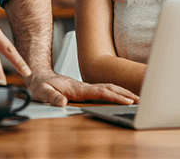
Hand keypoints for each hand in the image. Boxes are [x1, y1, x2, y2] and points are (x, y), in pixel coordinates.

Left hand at [24, 69, 138, 106]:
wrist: (38, 76)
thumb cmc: (40, 85)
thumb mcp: (42, 92)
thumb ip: (52, 97)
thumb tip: (63, 102)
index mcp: (77, 88)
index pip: (100, 91)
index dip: (114, 96)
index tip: (127, 101)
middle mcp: (84, 86)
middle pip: (109, 88)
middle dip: (125, 93)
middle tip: (141, 100)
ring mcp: (86, 87)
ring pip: (109, 88)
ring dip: (123, 92)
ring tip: (137, 99)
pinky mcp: (85, 90)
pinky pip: (104, 91)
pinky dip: (116, 93)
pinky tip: (122, 98)